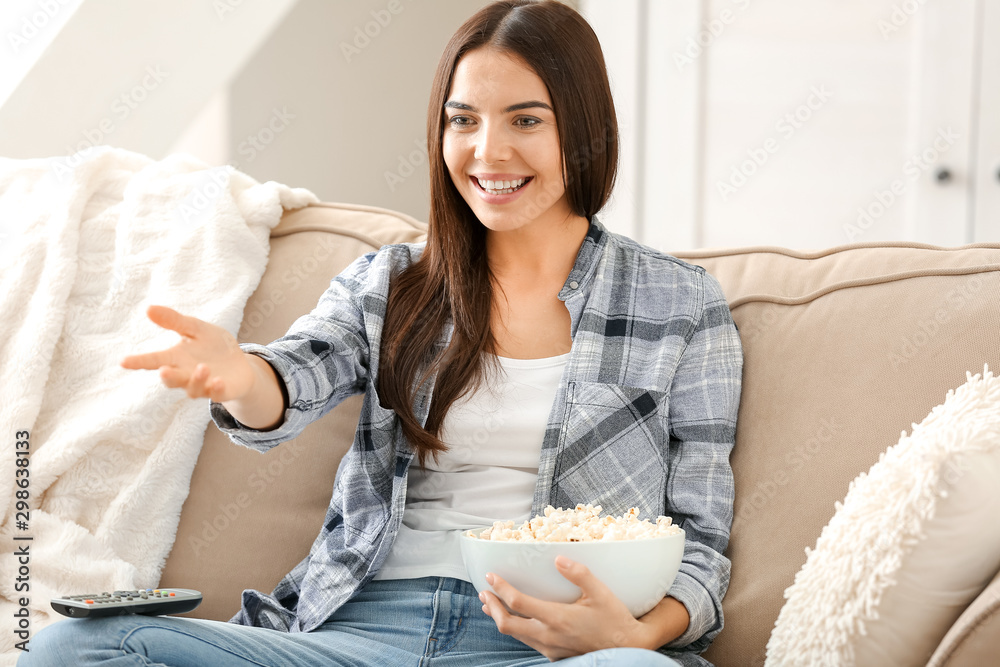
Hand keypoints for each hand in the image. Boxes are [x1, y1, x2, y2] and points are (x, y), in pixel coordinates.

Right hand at [120, 305, 254, 401]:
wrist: (240, 364)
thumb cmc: (213, 346)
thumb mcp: (196, 329)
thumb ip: (175, 321)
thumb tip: (148, 308)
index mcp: (177, 358)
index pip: (154, 360)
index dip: (139, 361)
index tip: (123, 361)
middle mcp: (186, 374)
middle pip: (171, 380)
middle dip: (168, 376)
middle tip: (164, 370)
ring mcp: (203, 385)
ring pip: (192, 389)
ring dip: (196, 379)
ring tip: (203, 368)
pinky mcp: (221, 391)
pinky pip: (216, 394)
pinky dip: (216, 389)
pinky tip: (218, 380)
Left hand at [479, 556, 649, 660]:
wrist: (628, 648)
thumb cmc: (615, 618)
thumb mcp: (601, 592)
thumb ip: (579, 573)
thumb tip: (558, 557)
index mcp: (558, 618)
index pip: (518, 602)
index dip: (500, 588)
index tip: (490, 576)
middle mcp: (549, 636)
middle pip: (507, 624)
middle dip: (491, 607)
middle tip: (484, 592)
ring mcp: (550, 648)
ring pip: (515, 635)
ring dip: (501, 618)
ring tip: (491, 604)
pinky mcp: (554, 655)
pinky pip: (527, 641)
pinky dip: (516, 628)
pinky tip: (516, 619)